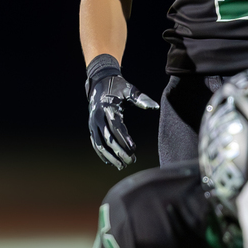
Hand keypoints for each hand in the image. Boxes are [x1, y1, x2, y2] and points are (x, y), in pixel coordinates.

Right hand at [86, 55, 159, 169]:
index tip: (134, 149)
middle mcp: (98, 116)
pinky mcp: (91, 127)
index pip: (116, 126)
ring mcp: (92, 123)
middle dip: (119, 151)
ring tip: (122, 166)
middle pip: (108, 138)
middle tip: (131, 161)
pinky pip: (95, 143)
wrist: (99, 82)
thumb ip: (142, 99)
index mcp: (108, 107)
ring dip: (110, 156)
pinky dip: (101, 153)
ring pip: (99, 144)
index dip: (124, 138)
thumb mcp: (129, 90)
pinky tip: (110, 162)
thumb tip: (155, 106)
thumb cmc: (118, 86)